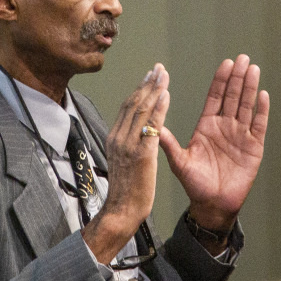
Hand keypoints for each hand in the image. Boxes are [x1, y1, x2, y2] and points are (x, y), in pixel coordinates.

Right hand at [83, 64, 168, 264]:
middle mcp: (119, 137)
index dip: (139, 89)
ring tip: (164, 75)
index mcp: (114, 138)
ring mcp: (128, 145)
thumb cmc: (126, 190)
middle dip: (147, 83)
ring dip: (154, 90)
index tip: (149, 76)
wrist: (121, 211)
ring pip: (141, 110)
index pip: (127, 107)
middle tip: (159, 69)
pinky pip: (151, 126)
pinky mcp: (141, 154)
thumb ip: (128, 143)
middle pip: (133, 103)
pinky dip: (159, 109)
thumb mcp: (123, 161)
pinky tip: (166, 96)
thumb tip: (135, 130)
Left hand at [161, 55, 267, 231]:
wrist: (213, 205)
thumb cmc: (195, 184)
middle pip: (233, 97)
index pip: (215, 97)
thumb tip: (152, 126)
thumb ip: (169, 143)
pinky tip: (263, 96)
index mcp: (207, 126)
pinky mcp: (253, 148)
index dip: (221, 80)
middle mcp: (224, 127)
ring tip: (253, 69)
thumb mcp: (179, 162)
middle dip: (238, 77)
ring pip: (246, 106)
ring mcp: (240, 136)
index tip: (226, 64)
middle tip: (242, 59)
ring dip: (250, 88)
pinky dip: (261, 111)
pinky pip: (258, 126)